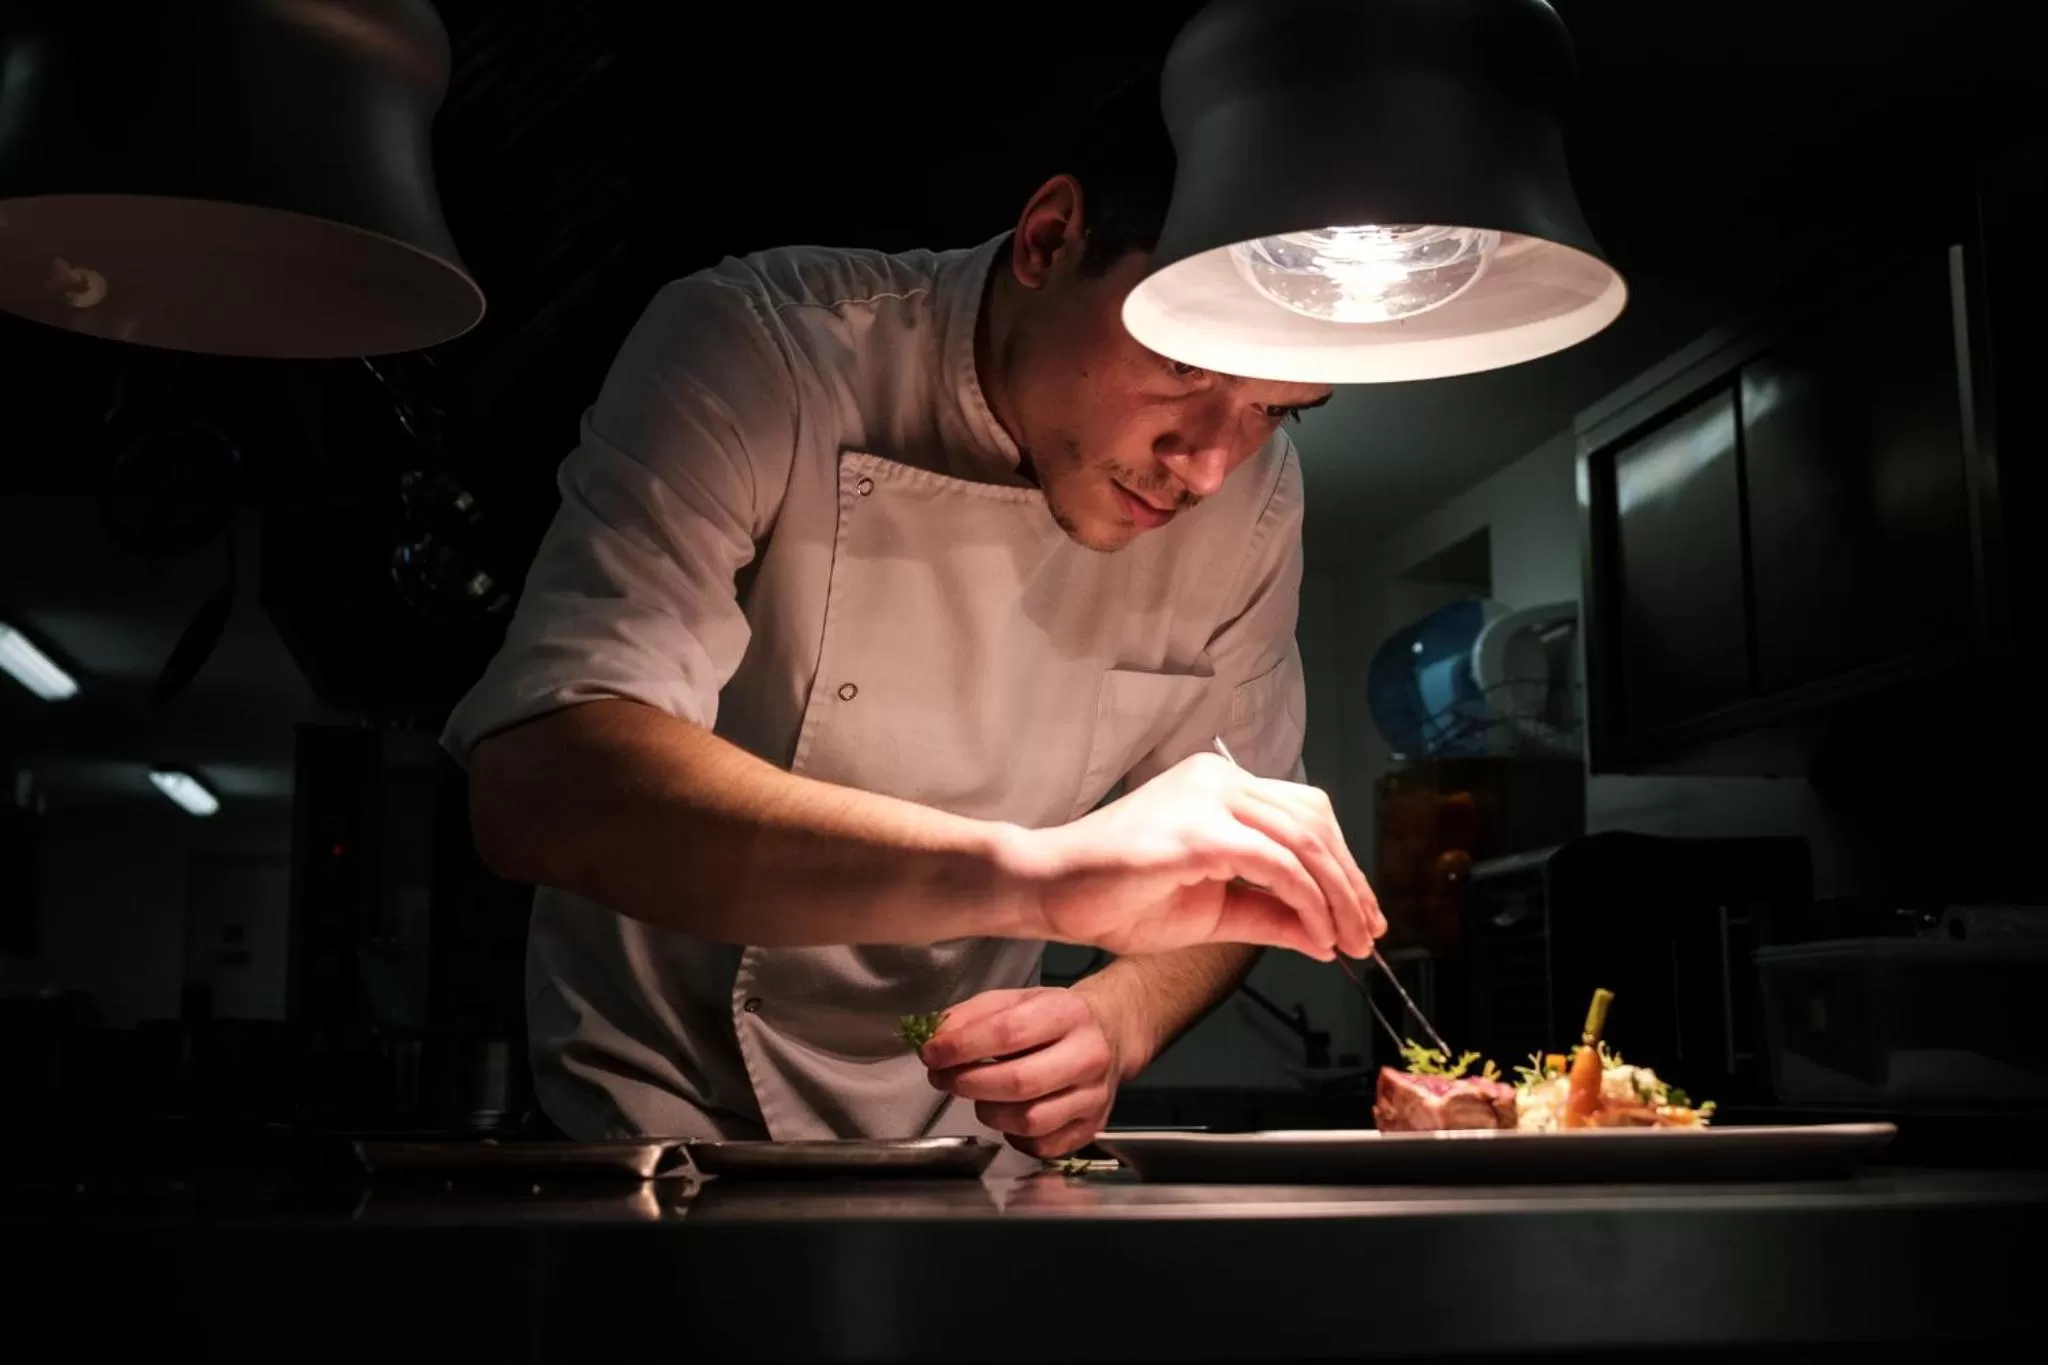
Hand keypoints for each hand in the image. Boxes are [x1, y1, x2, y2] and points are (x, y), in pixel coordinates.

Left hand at [920, 987, 1123, 1158]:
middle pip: (1020, 1081)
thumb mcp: (1016, 1000)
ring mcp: (1094, 1096)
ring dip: (989, 1112)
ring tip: (977, 1095)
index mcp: (1068, 1013)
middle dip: (968, 1083)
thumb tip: (936, 1040)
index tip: (932, 1052)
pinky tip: (1007, 1114)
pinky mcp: (1092, 1127)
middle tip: (943, 1078)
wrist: (1110, 1033)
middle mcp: (1088, 1055)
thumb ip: (972, 1016)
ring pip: (1031, 1120)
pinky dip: (1013, 1135)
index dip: (962, 1046)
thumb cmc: (1054, 1018)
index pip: (1008, 1032)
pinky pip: (1042, 1145)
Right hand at [1005, 753, 1383, 960]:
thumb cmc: (1115, 897)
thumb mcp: (1211, 911)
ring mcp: (1207, 798)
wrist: (1048, 892)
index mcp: (1219, 787)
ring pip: (1305, 839)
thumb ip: (1268, 913)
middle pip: (1315, 819)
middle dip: (1351, 881)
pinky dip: (1306, 900)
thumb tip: (1325, 936)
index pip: (1304, 814)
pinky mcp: (1197, 830)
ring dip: (1338, 896)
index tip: (1359, 917)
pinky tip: (1316, 934)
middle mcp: (1218, 779)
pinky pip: (1276, 862)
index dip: (1342, 865)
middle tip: (1368, 934)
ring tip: (1349, 940)